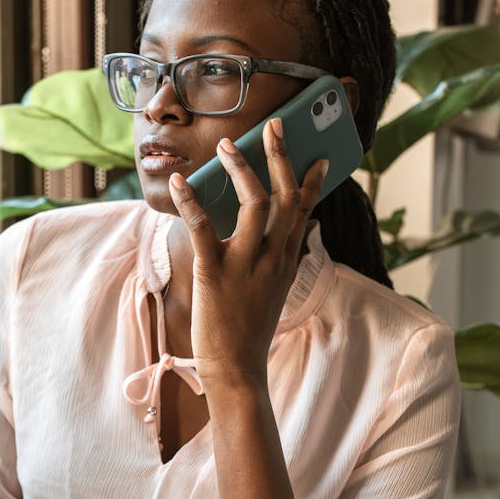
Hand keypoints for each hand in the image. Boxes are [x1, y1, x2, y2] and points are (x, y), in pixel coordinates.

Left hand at [169, 116, 328, 387]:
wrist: (237, 371)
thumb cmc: (248, 333)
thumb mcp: (273, 294)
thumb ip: (278, 263)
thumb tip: (284, 239)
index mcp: (286, 262)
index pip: (305, 212)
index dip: (312, 182)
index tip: (319, 156)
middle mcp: (273, 258)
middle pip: (285, 197)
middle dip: (280, 158)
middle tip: (273, 127)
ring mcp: (246, 264)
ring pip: (254, 204)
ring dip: (241, 169)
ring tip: (226, 144)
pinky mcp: (215, 274)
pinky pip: (203, 228)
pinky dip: (191, 201)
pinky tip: (180, 183)